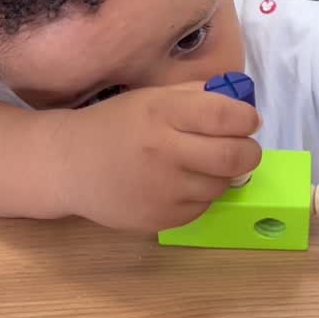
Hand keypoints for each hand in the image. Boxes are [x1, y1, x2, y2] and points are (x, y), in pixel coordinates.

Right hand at [60, 82, 261, 232]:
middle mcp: (164, 153)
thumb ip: (198, 97)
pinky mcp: (162, 220)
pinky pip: (202, 207)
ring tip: (200, 163)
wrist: (69, 165)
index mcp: (162, 114)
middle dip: (248, 150)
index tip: (247, 120)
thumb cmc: (116, 124)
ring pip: (222, 185)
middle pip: (235, 156)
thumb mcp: (152, 98)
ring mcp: (163, 191)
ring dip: (222, 174)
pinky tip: (179, 182)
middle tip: (241, 146)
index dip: (247, 118)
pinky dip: (201, 194)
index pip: (226, 116)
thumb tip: (244, 108)